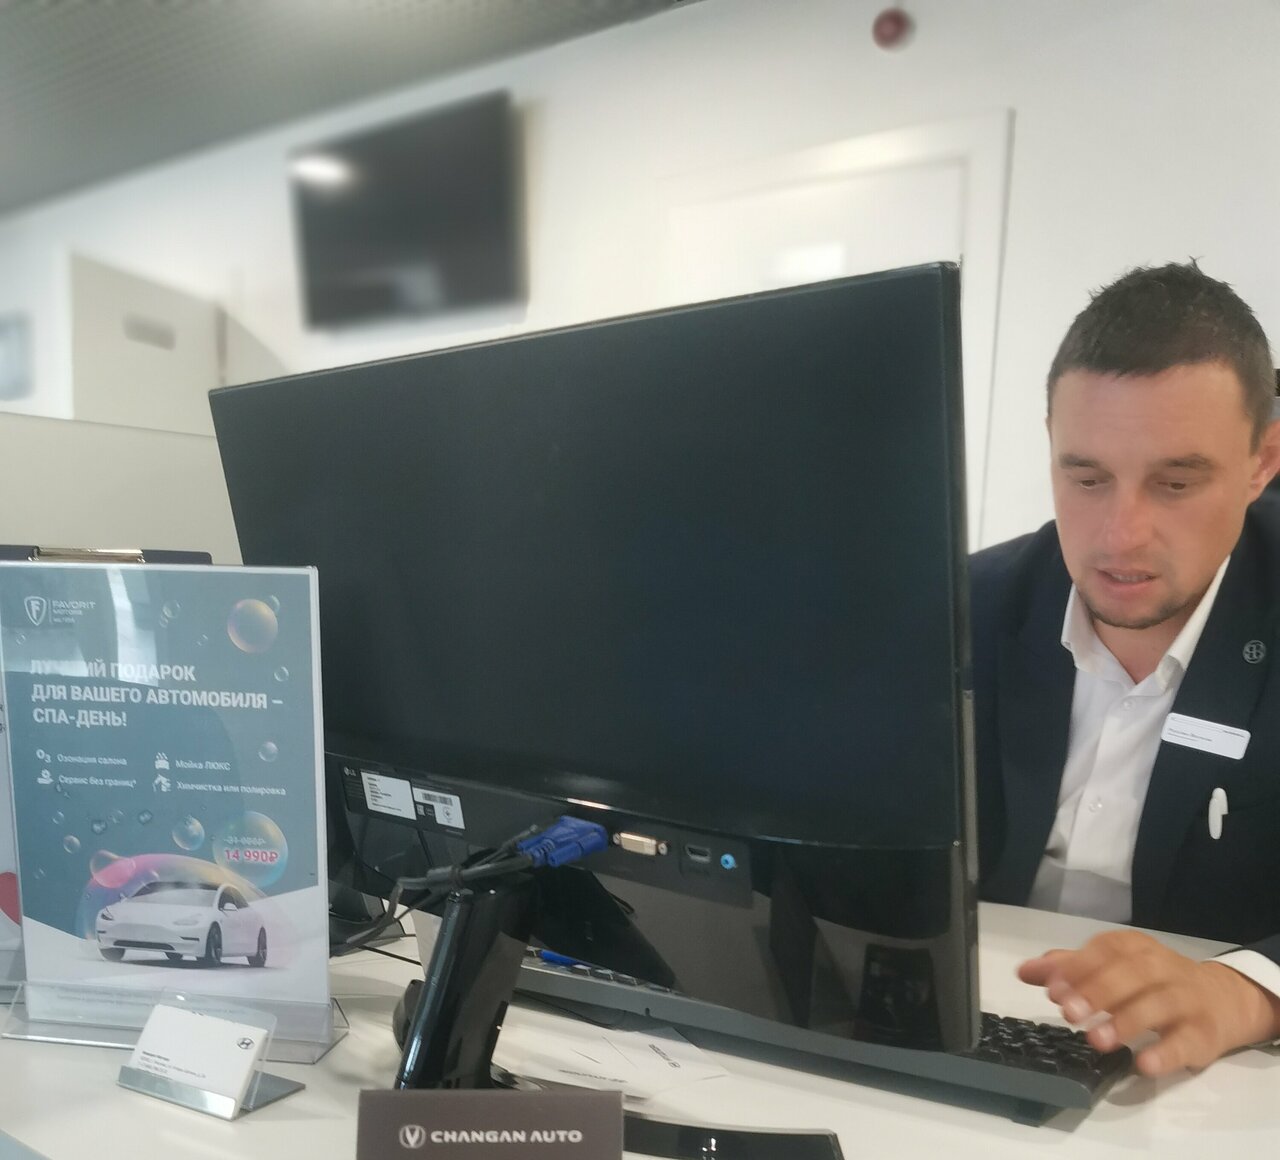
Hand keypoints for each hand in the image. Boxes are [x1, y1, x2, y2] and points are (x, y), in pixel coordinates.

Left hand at [1018, 930, 1279, 1075]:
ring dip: (1125, 1022)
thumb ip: (1070, 970)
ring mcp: (1186, 999)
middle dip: (1098, 992)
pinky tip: (1142, 1064)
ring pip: (1158, 1005)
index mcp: (1135, 947)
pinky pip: (1186, 1042)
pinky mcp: (1203, 1034)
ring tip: (1096, 1040)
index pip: (1106, 950)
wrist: (1222, 1000)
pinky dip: (1165, 1053)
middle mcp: (1162, 967)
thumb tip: (1024, 970)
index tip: (1052, 989)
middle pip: (1132, 974)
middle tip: (1069, 1014)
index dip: (1079, 968)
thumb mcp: (1112, 968)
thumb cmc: (1153, 982)